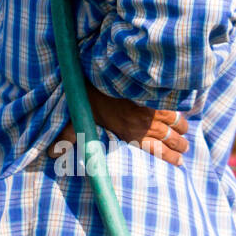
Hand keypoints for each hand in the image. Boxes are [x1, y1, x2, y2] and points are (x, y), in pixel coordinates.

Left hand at [51, 85, 190, 167]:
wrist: (95, 72)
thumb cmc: (84, 99)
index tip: (180, 163)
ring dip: (182, 128)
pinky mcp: (153, 92)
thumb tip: (50, 156)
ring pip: (175, 121)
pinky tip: (182, 111)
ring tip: (185, 133)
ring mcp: (151, 106)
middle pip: (171, 138)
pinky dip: (179, 108)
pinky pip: (172, 103)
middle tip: (185, 150)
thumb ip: (66, 140)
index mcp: (129, 133)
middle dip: (180, 145)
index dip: (170, 158)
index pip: (157, 151)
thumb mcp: (74, 122)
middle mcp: (144, 123)